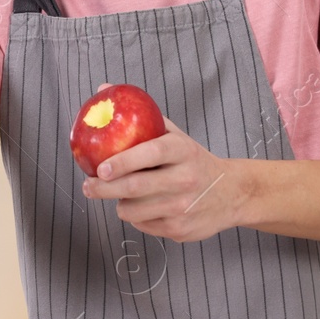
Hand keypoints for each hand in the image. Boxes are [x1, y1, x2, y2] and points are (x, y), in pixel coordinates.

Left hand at [81, 115, 241, 241]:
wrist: (231, 194)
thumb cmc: (191, 161)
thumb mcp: (174, 135)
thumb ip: (141, 115)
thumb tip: (102, 89)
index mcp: (183, 150)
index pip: (151, 154)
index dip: (124, 161)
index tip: (101, 168)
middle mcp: (185, 179)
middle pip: (136, 187)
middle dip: (104, 189)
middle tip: (88, 186)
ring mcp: (183, 207)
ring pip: (134, 210)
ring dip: (120, 203)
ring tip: (120, 195)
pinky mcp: (179, 229)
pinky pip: (142, 224)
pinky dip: (135, 216)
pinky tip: (144, 207)